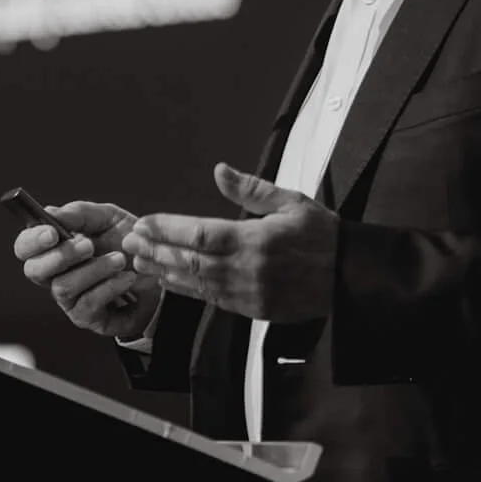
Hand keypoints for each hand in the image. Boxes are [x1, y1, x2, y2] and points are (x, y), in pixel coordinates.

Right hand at [13, 199, 161, 338]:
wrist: (159, 272)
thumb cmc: (128, 244)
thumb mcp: (108, 219)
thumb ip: (80, 214)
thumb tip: (51, 212)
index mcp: (55, 247)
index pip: (25, 247)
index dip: (32, 240)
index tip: (52, 232)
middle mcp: (56, 275)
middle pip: (34, 271)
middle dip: (60, 257)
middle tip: (89, 246)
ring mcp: (69, 299)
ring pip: (64, 287)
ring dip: (94, 270)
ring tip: (119, 260)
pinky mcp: (87, 318)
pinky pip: (87, 305)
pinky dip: (109, 287)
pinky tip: (127, 278)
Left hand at [122, 163, 338, 322]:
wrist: (350, 278)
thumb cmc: (323, 237)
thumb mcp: (292, 201)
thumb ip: (251, 189)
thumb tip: (220, 171)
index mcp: (257, 240)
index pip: (200, 233)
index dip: (168, 229)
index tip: (145, 223)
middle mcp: (248, 270)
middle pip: (190, 260)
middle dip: (156, 250)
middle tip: (130, 243)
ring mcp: (249, 294)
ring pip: (196, 283)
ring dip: (165, 271)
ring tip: (140, 262)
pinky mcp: (253, 310)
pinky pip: (212, 299)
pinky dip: (187, 288)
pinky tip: (170, 280)